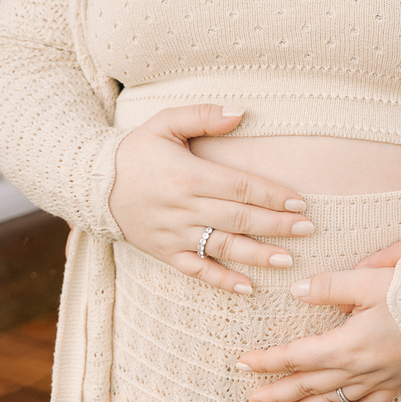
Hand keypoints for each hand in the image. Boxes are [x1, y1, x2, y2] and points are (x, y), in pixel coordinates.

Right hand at [109, 104, 314, 293]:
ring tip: (289, 260)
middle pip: (238, 218)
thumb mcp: (164, 122)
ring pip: (221, 247)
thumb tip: (240, 113)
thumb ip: (202, 116)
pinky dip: (221, 281)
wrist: (92, 184)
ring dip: (257, 256)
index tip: (299, 201)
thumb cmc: (135, 150)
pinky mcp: (163, 252)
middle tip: (308, 228)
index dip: (271, 195)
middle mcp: (182, 208)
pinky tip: (247, 288)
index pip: (238, 186)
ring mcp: (173, 234)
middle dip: (276, 225)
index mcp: (187, 175)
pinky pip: (195, 270)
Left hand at [238, 269, 400, 401]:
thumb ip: (327, 287)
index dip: (267, 360)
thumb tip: (296, 292)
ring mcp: (377, 380)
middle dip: (277, 393)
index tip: (243, 363)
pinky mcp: (396, 383)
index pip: (296, 356)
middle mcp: (357, 370)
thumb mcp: (365, 281)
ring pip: (332, 401)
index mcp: (345, 345)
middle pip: (308, 385)